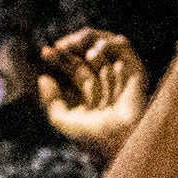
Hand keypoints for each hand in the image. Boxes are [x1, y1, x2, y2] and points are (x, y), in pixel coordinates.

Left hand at [39, 28, 151, 155]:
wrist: (118, 134)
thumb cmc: (92, 132)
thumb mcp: (62, 118)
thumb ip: (50, 101)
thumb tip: (43, 78)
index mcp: (87, 87)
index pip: (70, 64)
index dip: (57, 56)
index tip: (45, 53)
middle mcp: (103, 76)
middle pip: (83, 50)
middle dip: (70, 45)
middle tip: (60, 47)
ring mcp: (119, 71)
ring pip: (101, 43)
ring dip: (87, 42)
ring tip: (79, 52)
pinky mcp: (134, 67)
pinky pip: (121, 45)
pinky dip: (106, 45)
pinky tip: (92, 53)